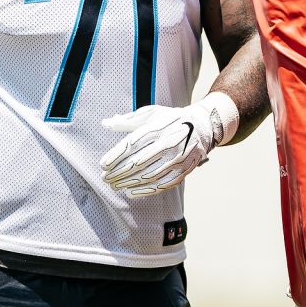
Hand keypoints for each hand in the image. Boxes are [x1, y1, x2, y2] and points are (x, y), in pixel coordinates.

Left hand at [100, 91, 239, 196]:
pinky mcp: (184, 171)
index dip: (116, 156)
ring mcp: (178, 158)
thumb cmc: (170, 119)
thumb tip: (106, 123)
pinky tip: (130, 192)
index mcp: (159, 127)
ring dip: (128, 183)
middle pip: (138, 162)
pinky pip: (162, 185)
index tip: (103, 165)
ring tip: (114, 186)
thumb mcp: (152, 114)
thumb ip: (128, 120)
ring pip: (148, 176)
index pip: (132, 144)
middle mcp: (169, 143)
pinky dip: (144, 191)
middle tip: (105, 178)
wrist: (202, 127)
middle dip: (118, 172)